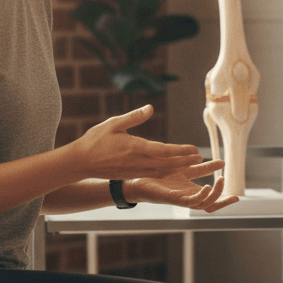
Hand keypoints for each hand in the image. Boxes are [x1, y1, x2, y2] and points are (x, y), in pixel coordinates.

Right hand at [68, 105, 202, 179]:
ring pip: (163, 171)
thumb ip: (134, 117)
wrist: (80, 162)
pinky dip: (168, 173)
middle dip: (186, 161)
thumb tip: (150, 107)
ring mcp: (135, 170)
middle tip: (201, 158)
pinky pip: (154, 175)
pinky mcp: (132, 174)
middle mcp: (138, 161)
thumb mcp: (113, 123)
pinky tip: (174, 170)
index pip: (164, 151)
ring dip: (179, 168)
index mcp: (135, 148)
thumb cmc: (95, 140)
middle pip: (168, 164)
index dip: (181, 151)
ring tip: (193, 164)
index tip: (195, 149)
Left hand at [125, 160, 239, 212]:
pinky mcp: (171, 198)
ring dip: (213, 196)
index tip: (237, 197)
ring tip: (219, 182)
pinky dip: (200, 196)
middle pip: (209, 206)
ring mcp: (180, 200)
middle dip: (222, 201)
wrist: (135, 179)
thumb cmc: (158, 176)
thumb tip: (221, 161)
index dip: (224, 200)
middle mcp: (187, 199)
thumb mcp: (185, 168)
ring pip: (202, 205)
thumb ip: (202, 167)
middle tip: (230, 189)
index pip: (211, 201)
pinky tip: (207, 187)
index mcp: (190, 193)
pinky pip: (189, 201)